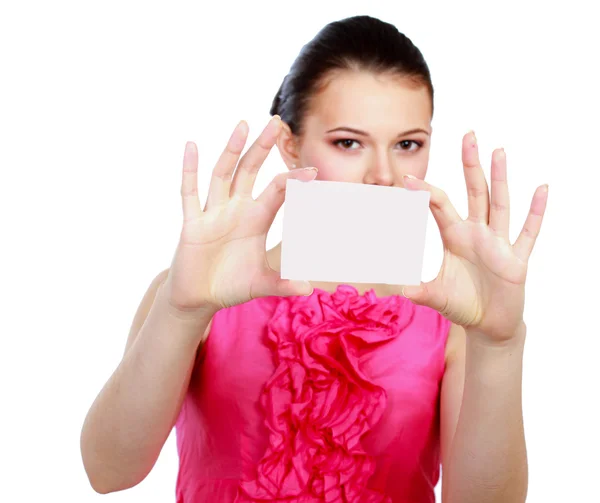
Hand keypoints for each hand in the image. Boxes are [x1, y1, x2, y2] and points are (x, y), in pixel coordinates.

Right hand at [163, 116, 315, 313]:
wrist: (199, 298)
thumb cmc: (231, 285)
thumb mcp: (261, 284)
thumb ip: (283, 284)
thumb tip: (310, 289)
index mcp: (256, 219)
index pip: (277, 191)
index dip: (293, 180)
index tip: (312, 171)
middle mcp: (236, 209)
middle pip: (250, 171)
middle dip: (262, 147)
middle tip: (276, 122)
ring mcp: (213, 213)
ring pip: (222, 174)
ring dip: (231, 150)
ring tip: (243, 124)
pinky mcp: (192, 223)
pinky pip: (190, 194)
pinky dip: (189, 170)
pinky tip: (192, 146)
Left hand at [401, 131, 547, 341]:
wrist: (488, 325)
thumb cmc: (462, 305)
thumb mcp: (437, 296)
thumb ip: (420, 291)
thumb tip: (400, 291)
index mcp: (455, 236)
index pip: (440, 205)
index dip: (425, 192)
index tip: (408, 178)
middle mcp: (477, 233)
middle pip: (474, 192)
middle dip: (470, 165)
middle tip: (468, 135)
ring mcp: (498, 244)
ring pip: (499, 204)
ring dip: (500, 178)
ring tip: (498, 151)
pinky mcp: (516, 260)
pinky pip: (527, 233)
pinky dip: (535, 213)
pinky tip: (541, 189)